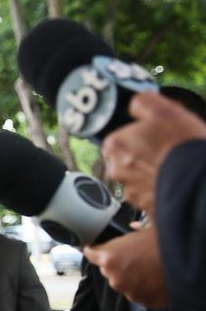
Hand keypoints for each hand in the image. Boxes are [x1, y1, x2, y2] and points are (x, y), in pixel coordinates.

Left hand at [83, 226, 169, 307]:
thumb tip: (133, 223)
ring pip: (123, 282)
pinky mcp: (142, 301)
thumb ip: (133, 228)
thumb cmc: (167, 244)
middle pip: (108, 268)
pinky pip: (138, 293)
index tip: (94, 248)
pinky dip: (143, 287)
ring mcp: (128, 291)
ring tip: (148, 267)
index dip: (94, 249)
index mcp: (109, 257)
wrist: (188, 264)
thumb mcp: (147, 228)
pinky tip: (155, 278)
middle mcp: (114, 277)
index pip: (91, 253)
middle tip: (135, 256)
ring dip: (130, 276)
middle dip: (117, 262)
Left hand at [102, 91, 205, 217]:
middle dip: (145, 154)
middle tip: (168, 149)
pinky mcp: (147, 207)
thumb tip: (135, 105)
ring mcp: (132, 192)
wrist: (197, 181)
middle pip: (129, 158)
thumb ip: (141, 102)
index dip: (141, 133)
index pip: (121, 136)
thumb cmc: (180, 144)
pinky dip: (162, 189)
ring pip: (140, 178)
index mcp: (114, 145)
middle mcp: (117, 171)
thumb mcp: (162, 109)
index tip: (156, 134)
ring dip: (154, 173)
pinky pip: (152, 196)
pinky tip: (175, 181)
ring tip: (174, 166)